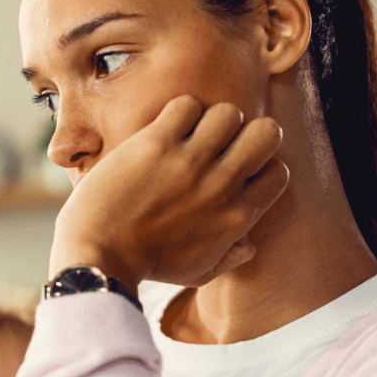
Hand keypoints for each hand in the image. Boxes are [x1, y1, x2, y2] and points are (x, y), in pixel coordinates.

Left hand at [49, 95, 289, 291]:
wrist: (97, 257)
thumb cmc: (145, 266)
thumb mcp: (198, 271)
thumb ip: (229, 257)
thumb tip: (250, 246)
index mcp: (237, 216)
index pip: (279, 172)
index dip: (258, 164)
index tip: (231, 168)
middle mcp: (222, 186)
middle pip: (267, 132)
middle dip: (245, 132)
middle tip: (215, 144)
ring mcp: (189, 163)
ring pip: (228, 112)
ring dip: (208, 119)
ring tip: (185, 135)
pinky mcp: (155, 145)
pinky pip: (186, 105)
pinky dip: (176, 112)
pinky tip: (161, 130)